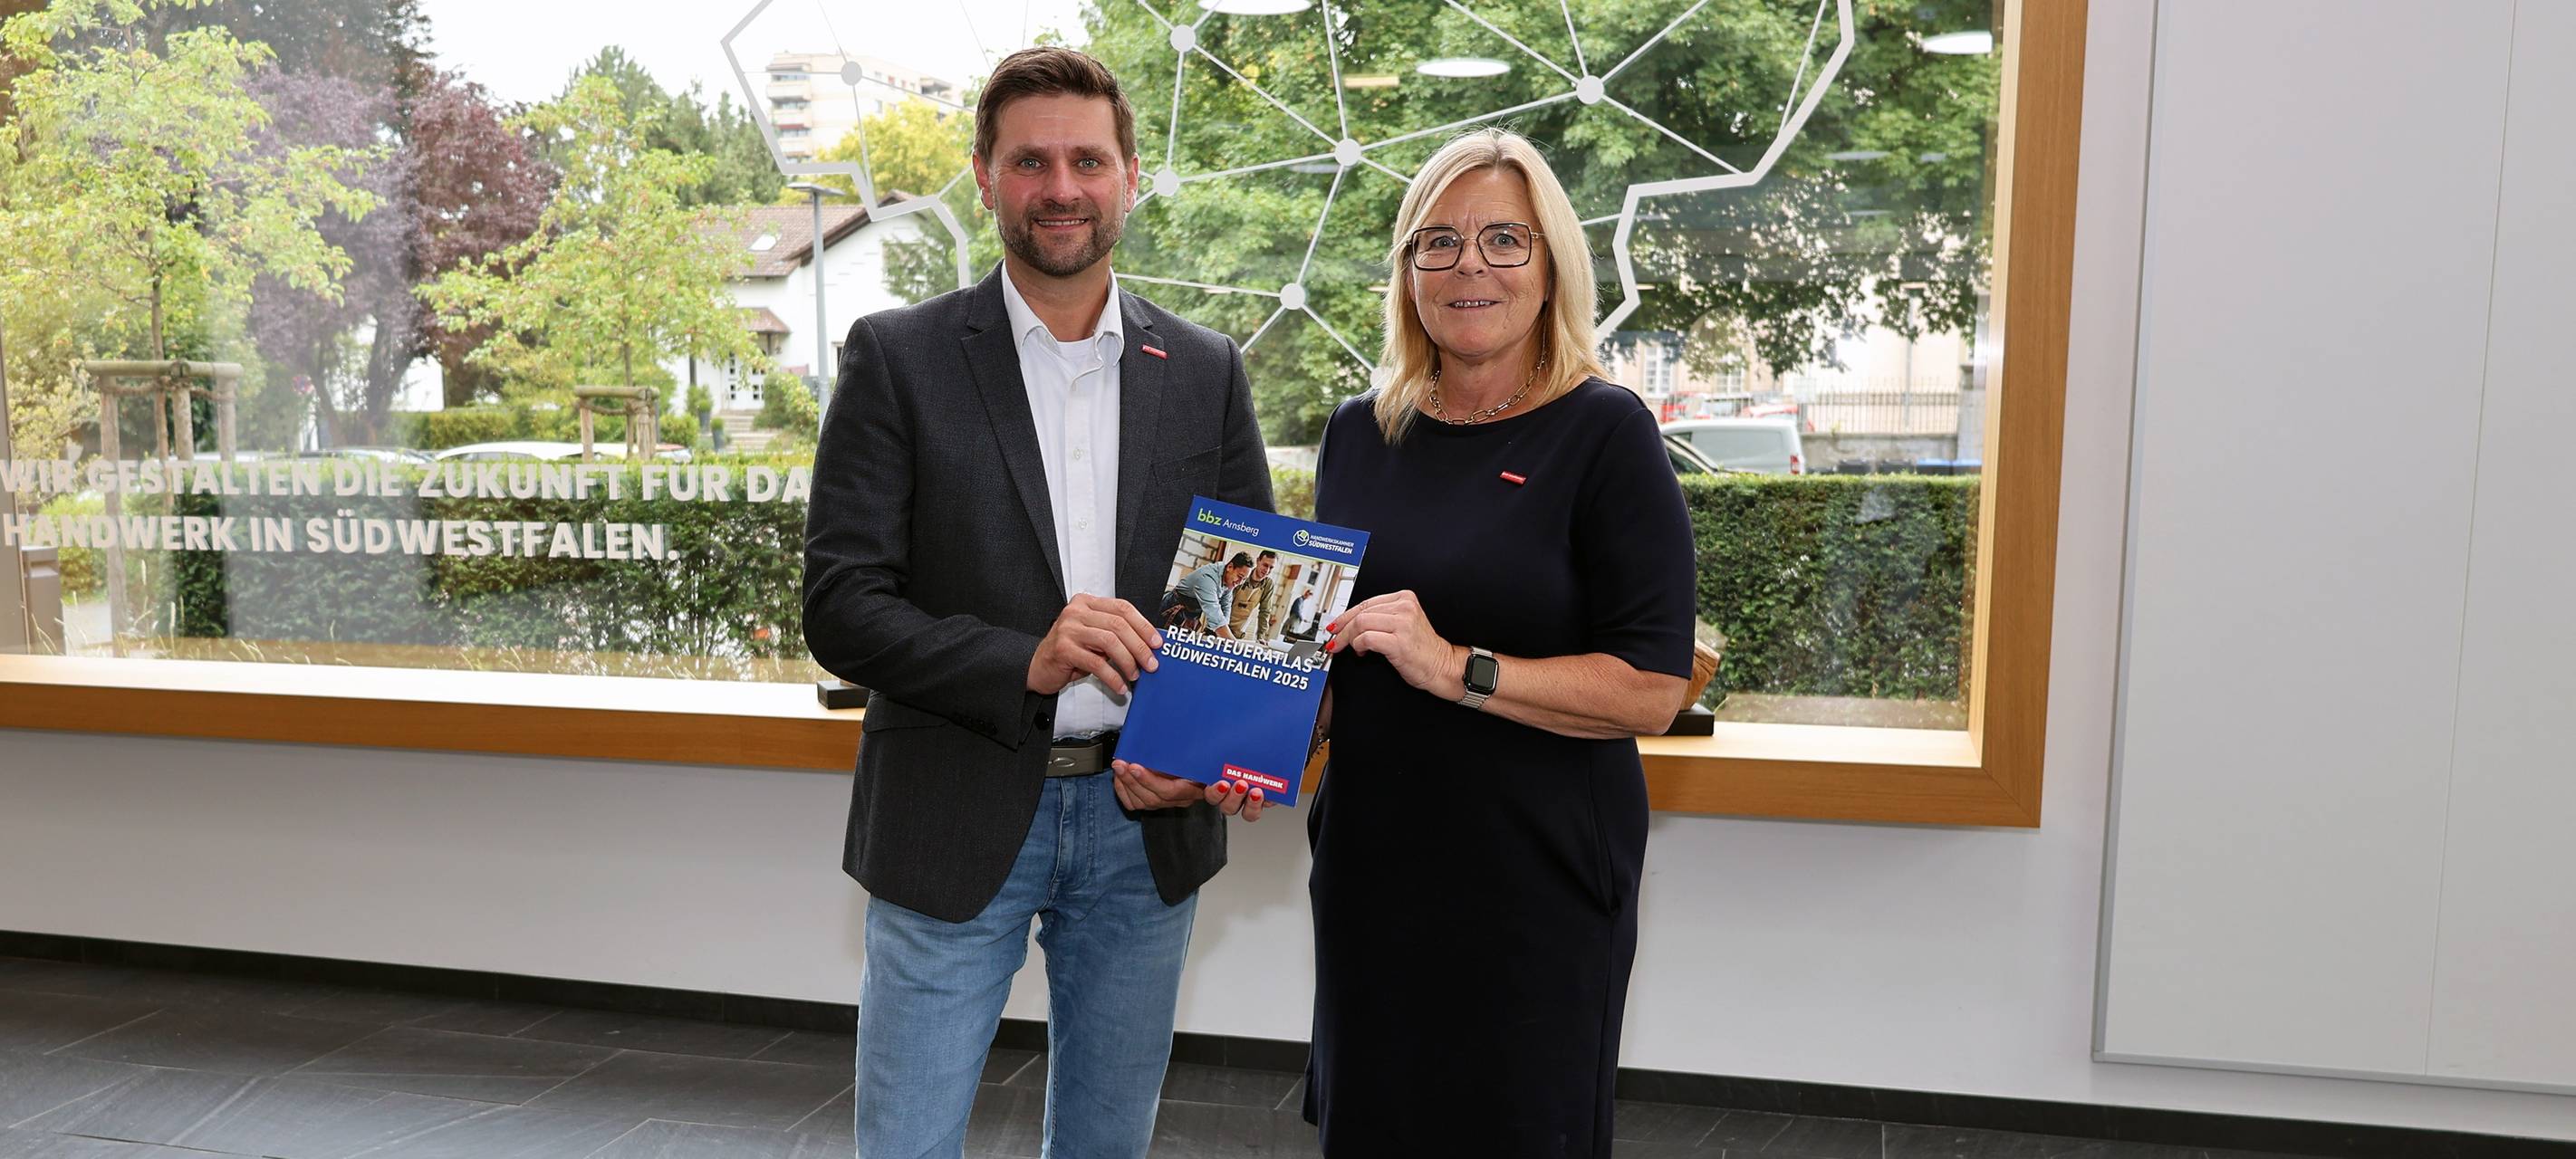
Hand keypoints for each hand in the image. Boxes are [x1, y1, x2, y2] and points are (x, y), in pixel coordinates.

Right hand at [1027, 595, 1161, 695]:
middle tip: (1151, 664)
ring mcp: (1068, 629)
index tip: (1157, 642)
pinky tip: (1119, 686)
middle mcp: (1076, 611)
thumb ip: (1114, 634)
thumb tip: (1148, 644)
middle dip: (1139, 646)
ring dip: (1127, 661)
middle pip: (1118, 625)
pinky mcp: (1063, 649)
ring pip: (1110, 641)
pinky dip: (1112, 677)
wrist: (1038, 667)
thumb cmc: (1070, 652)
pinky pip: (1096, 663)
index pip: (1122, 608)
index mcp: (1086, 602)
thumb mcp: (1093, 636)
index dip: (1143, 625)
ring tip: (1134, 675)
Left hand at [1110, 758, 1263, 819]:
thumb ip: (1189, 743)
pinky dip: (1124, 791)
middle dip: (1133, 780)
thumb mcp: (1194, 746)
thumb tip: (1186, 723)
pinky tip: (1120, 778)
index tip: (1136, 765)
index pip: (1171, 790)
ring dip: (1126, 784)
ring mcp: (1168, 801)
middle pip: (1154, 797)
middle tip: (1121, 763)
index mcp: (1195, 784)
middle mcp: (1183, 796)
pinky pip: (1135, 804)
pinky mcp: (1155, 802)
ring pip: (1143, 802)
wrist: (1196, 757)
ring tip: (1119, 767)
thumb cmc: (1195, 750)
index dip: (1150, 780)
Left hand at [1325, 590, 1464, 699]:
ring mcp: (1403, 623)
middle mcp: (1405, 607)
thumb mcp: (1402, 624)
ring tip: (1350, 648)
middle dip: (1342, 628)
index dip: (1346, 615)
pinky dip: (1358, 646)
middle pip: (1361, 612)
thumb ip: (1381, 618)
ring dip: (1348, 638)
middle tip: (1335, 640)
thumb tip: (1349, 622)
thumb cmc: (1421, 650)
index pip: (1366, 602)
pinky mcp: (1399, 641)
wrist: (1442, 666)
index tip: (1336, 625)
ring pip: (1360, 624)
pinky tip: (1363, 652)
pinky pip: (1366, 638)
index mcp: (1405, 598)